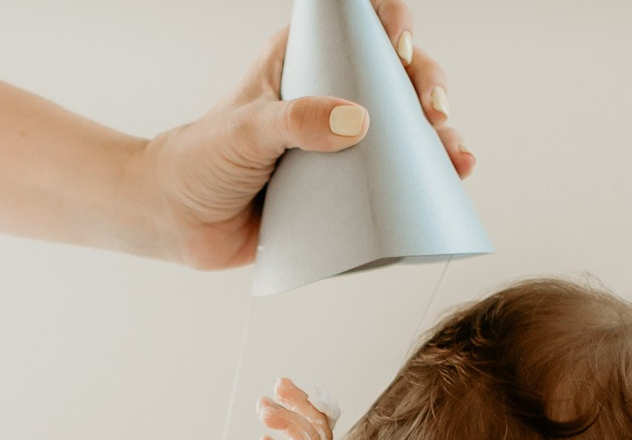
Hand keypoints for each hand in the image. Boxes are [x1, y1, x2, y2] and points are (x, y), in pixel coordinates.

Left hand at [141, 2, 472, 270]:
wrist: (175, 222)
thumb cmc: (199, 161)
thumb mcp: (246, 132)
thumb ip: (295, 123)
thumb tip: (357, 122)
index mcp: (304, 59)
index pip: (361, 25)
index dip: (392, 25)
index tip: (400, 47)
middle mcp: (329, 95)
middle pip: (398, 76)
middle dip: (428, 88)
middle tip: (434, 114)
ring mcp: (339, 143)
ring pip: (405, 128)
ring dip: (440, 138)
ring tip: (456, 159)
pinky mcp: (344, 188)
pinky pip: (393, 179)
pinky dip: (425, 180)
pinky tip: (449, 183)